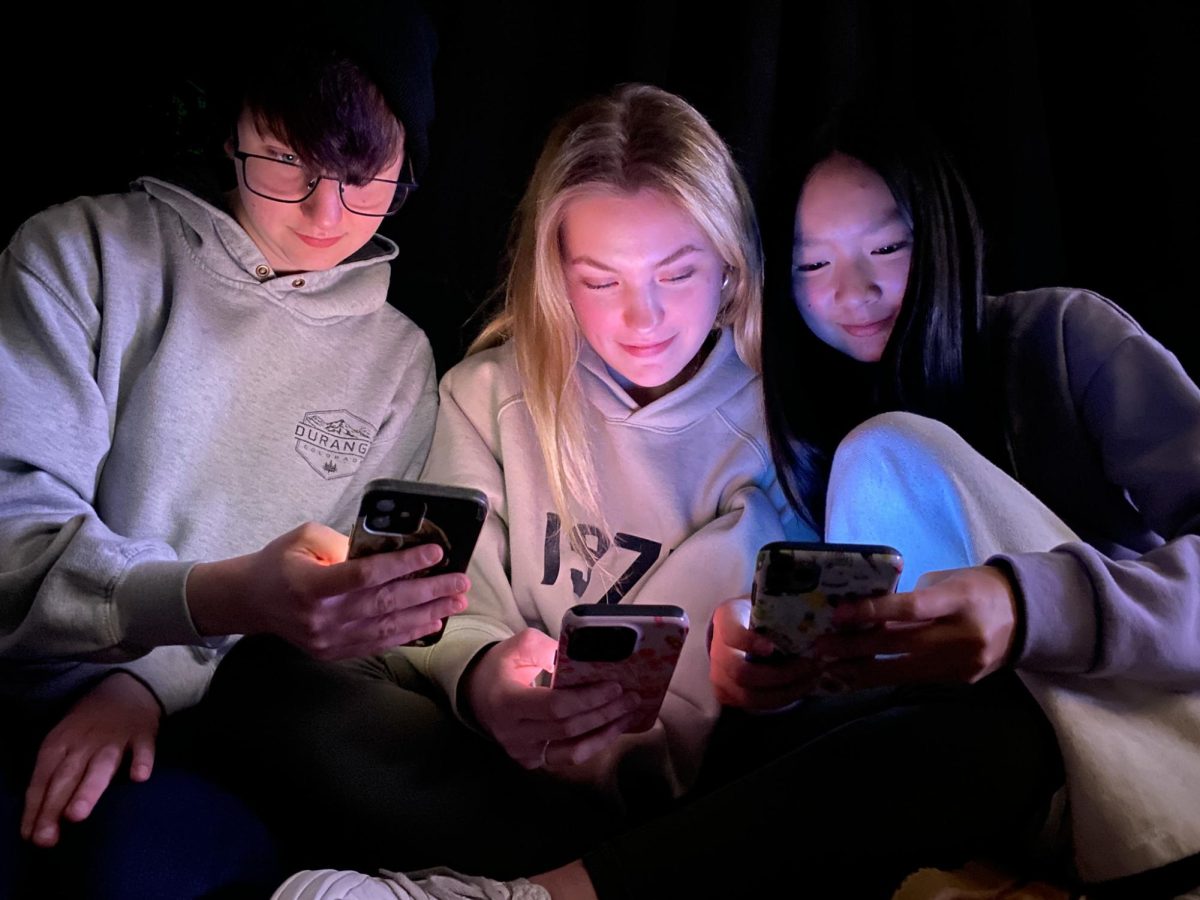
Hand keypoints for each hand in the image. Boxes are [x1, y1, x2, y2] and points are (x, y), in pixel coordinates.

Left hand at [21, 673, 159, 847]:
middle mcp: (84, 742)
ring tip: (77, 814)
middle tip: (46, 839)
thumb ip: (54, 775)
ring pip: (100, 766)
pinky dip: (141, 760)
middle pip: (67, 777)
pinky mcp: (143, 733)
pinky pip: (143, 748)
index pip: (42, 778)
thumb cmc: (89, 725)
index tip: (31, 838)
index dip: (35, 808)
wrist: (128, 688)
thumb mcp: (64, 741)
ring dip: (88, 789)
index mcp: (60, 743)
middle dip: (54, 806)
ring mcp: (115, 738)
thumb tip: (38, 819)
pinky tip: (139, 777)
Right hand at [187, 523, 469, 658]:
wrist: (249, 601)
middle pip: (385, 604)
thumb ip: (345, 543)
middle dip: (429, 592)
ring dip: (427, 614)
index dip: (404, 565)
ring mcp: (328, 640)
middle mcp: (321, 617)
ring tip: (456, 602)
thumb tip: (390, 547)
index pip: (367, 575)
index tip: (435, 553)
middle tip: (460, 581)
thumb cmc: (279, 562)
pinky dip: (408, 633)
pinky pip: (379, 643)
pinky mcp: (334, 652)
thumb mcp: (305, 538)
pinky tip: (432, 622)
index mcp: (311, 585)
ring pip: (387, 626)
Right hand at [465, 629, 641, 768]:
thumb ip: (550, 648)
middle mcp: (513, 734)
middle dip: (605, 713)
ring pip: (572, 753)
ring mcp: (523, 753)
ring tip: (628, 715)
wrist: (478, 693)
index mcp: (507, 701)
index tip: (615, 686)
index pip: (556, 706)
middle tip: (631, 698)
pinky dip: (593, 744)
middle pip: (568, 729)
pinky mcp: (533, 762)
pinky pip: (568, 758)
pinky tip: (610, 728)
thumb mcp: (520, 645)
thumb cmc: (502, 666)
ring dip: (605, 734)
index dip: (589, 698)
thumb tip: (585, 656)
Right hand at [709, 598, 819, 709]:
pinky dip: (781, 699)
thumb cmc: (759, 615)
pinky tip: (801, 688)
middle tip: (809, 667)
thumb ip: (781, 614)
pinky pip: (755, 704)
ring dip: (786, 692)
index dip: (749, 642)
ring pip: (750, 695)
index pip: (732, 634)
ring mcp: (720, 676)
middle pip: (742, 672)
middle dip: (780, 675)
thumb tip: (814, 626)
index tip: (771, 648)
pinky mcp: (727, 695)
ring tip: (811, 680)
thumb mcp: (766, 606)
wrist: (737, 631)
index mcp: (727, 619)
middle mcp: (718, 650)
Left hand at [815, 565, 1019, 689]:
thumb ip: (910, 601)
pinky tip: (858, 677)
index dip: (871, 612)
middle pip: (901, 645)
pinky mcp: (962, 681)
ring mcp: (965, 663)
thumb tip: (866, 617)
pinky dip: (885, 679)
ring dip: (863, 671)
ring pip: (904, 672)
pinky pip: (916, 680)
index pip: (910, 608)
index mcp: (960, 599)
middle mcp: (964, 634)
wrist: (1025, 614)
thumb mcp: (945, 582)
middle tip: (820, 647)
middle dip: (855, 648)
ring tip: (830, 668)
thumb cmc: (975, 588)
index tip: (837, 615)